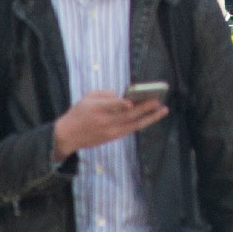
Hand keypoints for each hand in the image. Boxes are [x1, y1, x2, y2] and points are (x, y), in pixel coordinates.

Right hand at [51, 89, 169, 158]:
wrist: (68, 135)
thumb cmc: (79, 112)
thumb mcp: (87, 97)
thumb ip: (105, 94)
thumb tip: (123, 97)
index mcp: (96, 108)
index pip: (109, 106)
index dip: (120, 104)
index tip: (130, 102)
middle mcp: (104, 121)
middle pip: (127, 115)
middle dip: (144, 108)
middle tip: (158, 101)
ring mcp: (110, 131)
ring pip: (134, 124)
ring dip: (150, 117)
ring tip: (163, 110)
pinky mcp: (113, 137)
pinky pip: (131, 129)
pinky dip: (142, 123)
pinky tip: (152, 117)